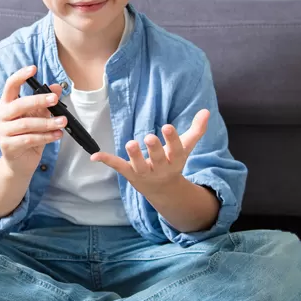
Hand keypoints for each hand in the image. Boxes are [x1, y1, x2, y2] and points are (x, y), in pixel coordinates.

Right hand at [0, 65, 64, 177]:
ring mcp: (1, 132)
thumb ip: (46, 103)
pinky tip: (57, 135)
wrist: (20, 163)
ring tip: (63, 122)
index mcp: (6, 105)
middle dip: (38, 101)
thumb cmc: (29, 136)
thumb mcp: (39, 117)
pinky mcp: (8, 146)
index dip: (20, 76)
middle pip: (18, 105)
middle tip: (55, 99)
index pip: (10, 86)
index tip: (33, 68)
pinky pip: (29, 139)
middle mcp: (0, 116)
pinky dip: (46, 137)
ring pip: (26, 124)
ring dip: (47, 123)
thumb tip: (57, 87)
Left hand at [90, 109, 209, 196]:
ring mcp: (144, 172)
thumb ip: (197, 129)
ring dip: (134, 155)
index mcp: (175, 159)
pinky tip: (94, 156)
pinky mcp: (130, 174)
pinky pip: (118, 167)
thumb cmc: (173, 162)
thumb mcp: (186, 147)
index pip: (175, 149)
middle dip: (154, 149)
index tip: (167, 127)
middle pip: (157, 158)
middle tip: (149, 137)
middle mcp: (160, 167)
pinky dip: (107, 161)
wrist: (163, 190)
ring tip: (130, 143)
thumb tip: (206, 110)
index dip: (172, 139)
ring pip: (139, 165)